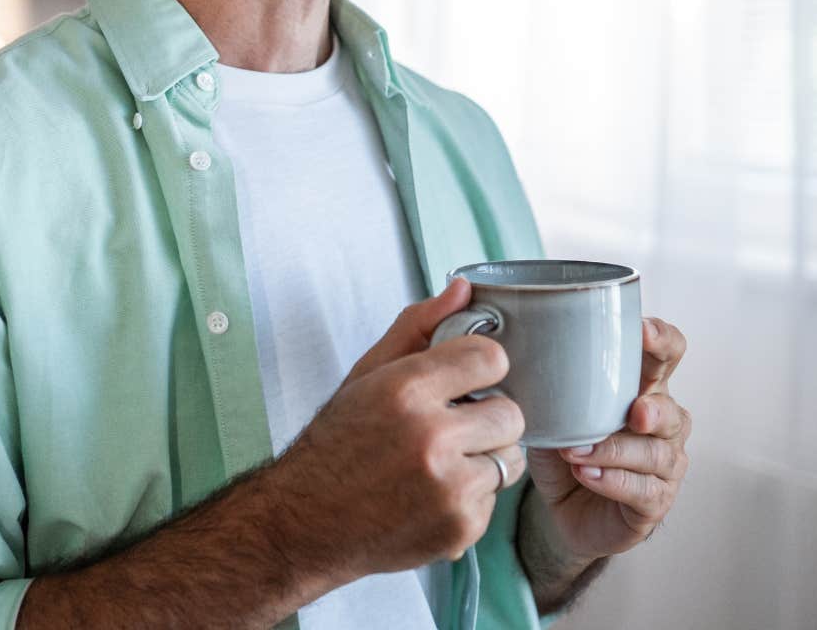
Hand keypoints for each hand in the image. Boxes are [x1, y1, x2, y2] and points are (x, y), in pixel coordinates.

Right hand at [266, 277, 529, 584]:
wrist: (304, 523)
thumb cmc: (336, 444)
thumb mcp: (366, 375)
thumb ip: (417, 326)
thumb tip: (462, 289)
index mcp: (406, 389)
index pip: (491, 358)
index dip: (480, 368)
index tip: (466, 380)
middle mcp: (430, 437)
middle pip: (511, 413)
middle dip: (486, 418)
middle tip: (453, 428)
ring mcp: (449, 487)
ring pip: (510, 458)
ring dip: (484, 459)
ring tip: (443, 463)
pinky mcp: (461, 527)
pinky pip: (495, 500)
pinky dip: (471, 498)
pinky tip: (433, 495)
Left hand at [523, 316, 690, 559]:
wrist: (567, 513)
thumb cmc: (566, 455)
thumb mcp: (552, 416)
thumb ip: (549, 389)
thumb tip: (514, 357)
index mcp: (642, 389)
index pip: (668, 355)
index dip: (663, 340)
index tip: (642, 331)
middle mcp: (662, 424)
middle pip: (672, 409)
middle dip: (654, 409)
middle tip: (634, 413)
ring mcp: (665, 464)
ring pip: (656, 453)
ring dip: (615, 451)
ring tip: (576, 453)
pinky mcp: (656, 500)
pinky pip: (645, 490)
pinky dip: (614, 481)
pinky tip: (588, 475)